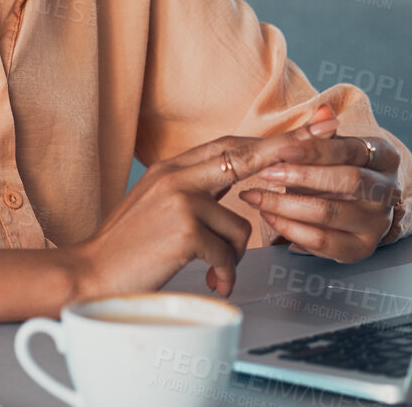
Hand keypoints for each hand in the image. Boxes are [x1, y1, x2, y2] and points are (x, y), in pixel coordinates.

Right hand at [62, 121, 338, 301]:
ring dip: (232, 257)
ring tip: (212, 271)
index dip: (268, 138)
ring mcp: (181, 200)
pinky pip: (228, 254)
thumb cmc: (128, 247)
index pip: (229, 145)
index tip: (303, 128)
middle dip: (285, 150)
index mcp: (172, 168)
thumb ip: (194, 190)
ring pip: (241, 225)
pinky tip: (207, 283)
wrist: (91, 274)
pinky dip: (223, 275)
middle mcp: (177, 176)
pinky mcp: (185, 229)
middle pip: (244, 157)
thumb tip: (233, 184)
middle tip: (320, 138)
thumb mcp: (159, 205)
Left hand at [238, 104, 402, 263]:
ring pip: (330, 213)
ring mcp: (378, 223)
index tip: (283, 149)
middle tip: (265, 173)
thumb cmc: (335, 169)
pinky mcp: (361, 248)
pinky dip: (290, 229)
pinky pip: (322, 241)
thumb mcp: (330, 148)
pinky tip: (268, 216)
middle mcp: (389, 191)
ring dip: (285, 205)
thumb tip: (322, 110)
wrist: (350, 206)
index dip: (317, 149)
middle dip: (302, 176)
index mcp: (385, 158)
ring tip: (255, 196)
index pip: (352, 150)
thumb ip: (322, 133)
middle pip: (348, 181)